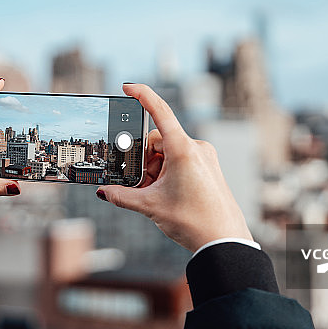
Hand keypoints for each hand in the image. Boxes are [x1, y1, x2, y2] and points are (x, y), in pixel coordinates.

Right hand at [96, 83, 251, 252]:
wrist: (224, 241)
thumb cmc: (195, 222)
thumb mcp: (151, 206)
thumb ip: (122, 196)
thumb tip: (103, 192)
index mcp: (183, 149)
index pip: (160, 111)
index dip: (142, 94)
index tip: (127, 87)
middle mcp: (196, 147)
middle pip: (158, 141)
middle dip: (144, 160)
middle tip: (142, 185)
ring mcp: (204, 157)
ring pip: (168, 152)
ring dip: (156, 169)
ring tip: (156, 195)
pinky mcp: (208, 166)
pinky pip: (181, 160)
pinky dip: (168, 172)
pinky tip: (167, 193)